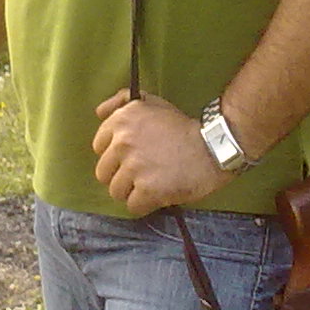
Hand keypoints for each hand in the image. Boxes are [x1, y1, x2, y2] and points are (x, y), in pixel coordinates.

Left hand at [91, 91, 224, 214]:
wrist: (211, 146)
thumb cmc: (180, 125)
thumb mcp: (150, 102)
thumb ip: (121, 102)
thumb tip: (99, 113)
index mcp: (121, 121)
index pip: (98, 147)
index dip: (115, 154)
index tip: (131, 156)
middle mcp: (122, 143)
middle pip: (103, 173)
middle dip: (121, 175)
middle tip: (141, 173)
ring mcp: (134, 167)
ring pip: (116, 191)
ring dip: (132, 192)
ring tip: (150, 185)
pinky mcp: (147, 190)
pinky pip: (133, 206)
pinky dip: (144, 205)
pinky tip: (157, 196)